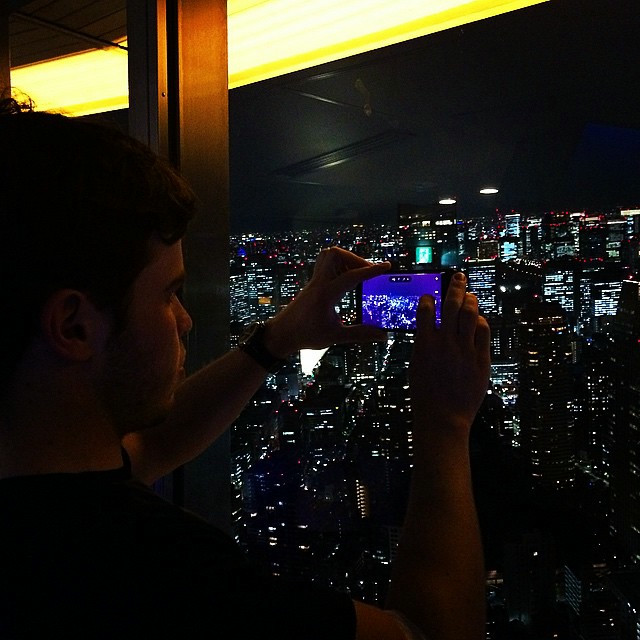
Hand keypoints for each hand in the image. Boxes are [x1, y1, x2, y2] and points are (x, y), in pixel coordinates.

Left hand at [265, 246, 390, 356]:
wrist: (281, 334)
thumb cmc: (305, 335)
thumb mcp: (335, 336)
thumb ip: (360, 334)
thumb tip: (383, 335)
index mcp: (326, 294)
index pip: (352, 275)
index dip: (372, 270)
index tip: (387, 266)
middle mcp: (319, 283)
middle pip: (335, 254)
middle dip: (355, 258)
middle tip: (366, 272)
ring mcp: (314, 282)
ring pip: (328, 255)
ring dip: (345, 260)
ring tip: (356, 275)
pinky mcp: (312, 284)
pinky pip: (324, 264)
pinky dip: (338, 266)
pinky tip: (344, 282)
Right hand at [409, 272, 490, 432]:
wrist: (443, 418)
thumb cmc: (426, 396)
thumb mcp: (416, 366)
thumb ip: (424, 345)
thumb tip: (429, 328)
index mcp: (424, 344)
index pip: (426, 309)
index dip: (429, 299)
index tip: (430, 296)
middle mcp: (444, 343)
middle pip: (452, 305)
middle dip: (455, 286)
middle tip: (458, 276)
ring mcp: (464, 350)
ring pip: (470, 313)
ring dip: (470, 300)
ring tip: (470, 294)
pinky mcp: (480, 359)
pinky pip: (483, 331)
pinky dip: (480, 321)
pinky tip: (478, 319)